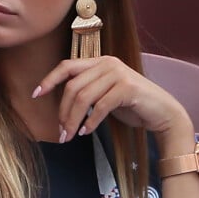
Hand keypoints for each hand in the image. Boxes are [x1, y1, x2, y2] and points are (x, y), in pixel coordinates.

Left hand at [34, 56, 193, 149]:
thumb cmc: (132, 106)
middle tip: (60, 132)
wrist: (162, 113)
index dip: (49, 79)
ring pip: (84, 97)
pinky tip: (86, 131)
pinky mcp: (128, 88)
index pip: (67, 66)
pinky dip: (91, 121)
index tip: (36, 94)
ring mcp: (118, 74)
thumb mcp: (105, 95)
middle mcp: (108, 63)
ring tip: (69, 135)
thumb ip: (87, 92)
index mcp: (100, 61)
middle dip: (63, 111)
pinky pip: (100, 106)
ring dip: (73, 119)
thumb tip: (62, 107)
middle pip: (73, 86)